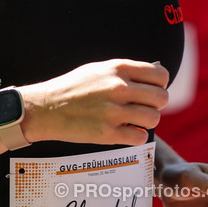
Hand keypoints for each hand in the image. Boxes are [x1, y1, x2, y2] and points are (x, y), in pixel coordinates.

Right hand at [20, 60, 168, 145]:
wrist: (46, 108)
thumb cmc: (73, 88)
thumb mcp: (99, 69)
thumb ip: (126, 72)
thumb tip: (154, 76)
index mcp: (118, 69)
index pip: (160, 76)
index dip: (160, 85)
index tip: (150, 91)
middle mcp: (118, 88)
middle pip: (162, 98)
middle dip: (156, 105)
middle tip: (143, 108)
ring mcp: (113, 111)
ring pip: (154, 118)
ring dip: (147, 122)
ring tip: (134, 120)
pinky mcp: (107, 133)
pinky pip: (140, 137)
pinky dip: (136, 137)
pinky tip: (126, 132)